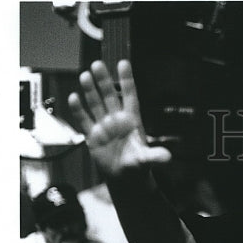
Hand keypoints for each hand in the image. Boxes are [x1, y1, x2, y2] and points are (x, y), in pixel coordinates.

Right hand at [68, 59, 171, 178]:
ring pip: (96, 104)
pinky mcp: (93, 136)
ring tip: (85, 76)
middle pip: (110, 96)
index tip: (123, 63)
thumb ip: (155, 157)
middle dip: (103, 81)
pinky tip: (74, 97)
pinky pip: (84, 120)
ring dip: (90, 91)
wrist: (124, 179)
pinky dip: (79, 110)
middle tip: (97, 65)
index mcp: (132, 121)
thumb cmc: (137, 167)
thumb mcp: (146, 161)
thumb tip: (168, 157)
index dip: (127, 81)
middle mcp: (117, 120)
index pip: (129, 97)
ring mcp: (104, 126)